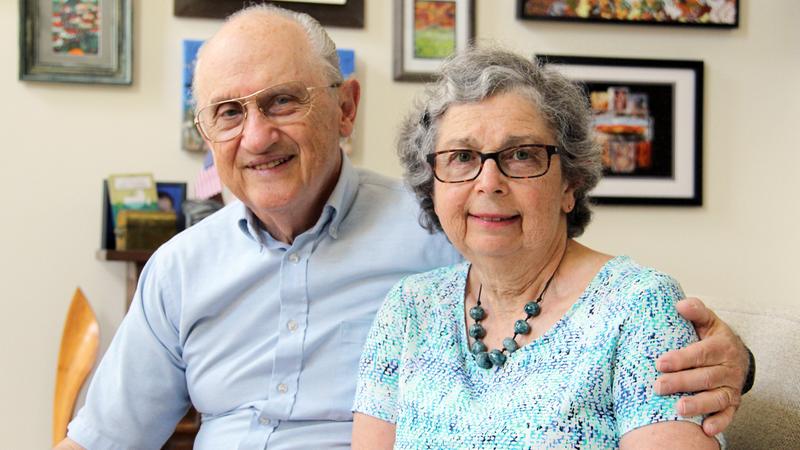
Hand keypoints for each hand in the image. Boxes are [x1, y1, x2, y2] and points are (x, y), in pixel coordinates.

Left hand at [654, 297, 749, 436]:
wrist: (737, 354)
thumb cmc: (713, 336)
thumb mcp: (708, 320)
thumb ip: (696, 311)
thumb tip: (680, 304)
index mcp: (722, 346)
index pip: (701, 353)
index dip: (681, 359)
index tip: (660, 362)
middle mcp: (729, 368)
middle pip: (705, 377)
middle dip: (681, 382)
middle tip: (658, 386)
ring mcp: (731, 387)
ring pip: (716, 398)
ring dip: (699, 405)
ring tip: (679, 408)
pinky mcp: (733, 403)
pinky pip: (728, 415)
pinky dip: (719, 423)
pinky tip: (705, 429)